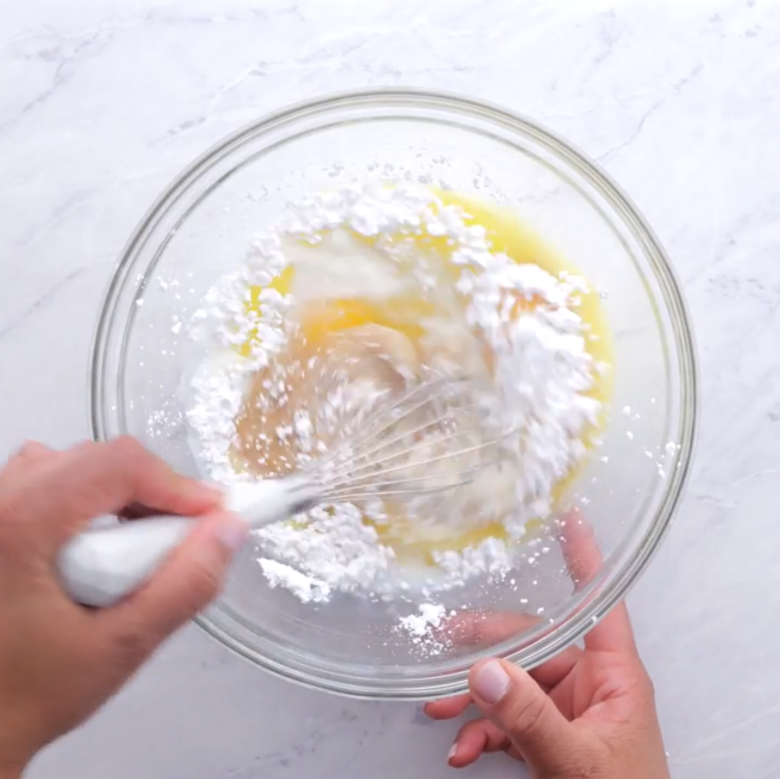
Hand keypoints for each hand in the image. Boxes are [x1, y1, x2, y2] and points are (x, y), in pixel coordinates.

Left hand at [0, 438, 246, 775]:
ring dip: (122, 495)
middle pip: (100, 459)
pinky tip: (101, 549)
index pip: (118, 465)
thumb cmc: (18, 697)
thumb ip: (185, 587)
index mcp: (18, 526)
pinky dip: (90, 502)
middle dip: (154, 492)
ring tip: (139, 547)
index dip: (176, 485)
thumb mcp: (121, 647)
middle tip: (180, 537)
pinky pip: (50, 482)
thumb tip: (226, 533)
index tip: (210, 514)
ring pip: (75, 464)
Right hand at [425, 517, 669, 777]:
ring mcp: (568, 712)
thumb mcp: (576, 762)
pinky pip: (509, 722)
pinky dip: (481, 732)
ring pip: (512, 684)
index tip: (568, 518)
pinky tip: (461, 748)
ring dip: (471, 696)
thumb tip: (485, 671)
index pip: (599, 602)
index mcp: (614, 676)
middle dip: (484, 648)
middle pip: (533, 643)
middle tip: (442, 643)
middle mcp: (591, 685)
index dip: (585, 557)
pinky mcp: (550, 739)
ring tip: (436, 705)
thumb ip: (531, 720)